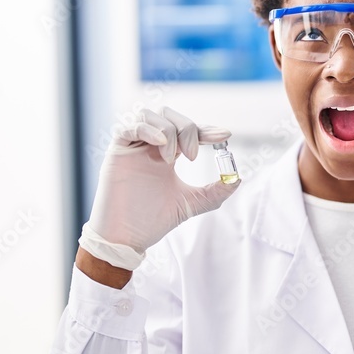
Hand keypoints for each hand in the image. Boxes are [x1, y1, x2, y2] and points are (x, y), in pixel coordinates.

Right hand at [79, 106, 239, 270]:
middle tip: (194, 155)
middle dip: (187, 129)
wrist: (128, 238)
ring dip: (169, 132)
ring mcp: (132, 147)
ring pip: (150, 115)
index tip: (225, 136)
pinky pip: (128, 127)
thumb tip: (237, 179)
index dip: (206, 129)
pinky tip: (161, 145)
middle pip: (169, 115)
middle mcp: (149, 146)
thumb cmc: (153, 221)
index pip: (187, 130)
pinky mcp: (116, 152)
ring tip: (173, 159)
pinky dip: (147, 129)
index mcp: (166, 154)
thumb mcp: (191, 203)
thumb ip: (215, 191)